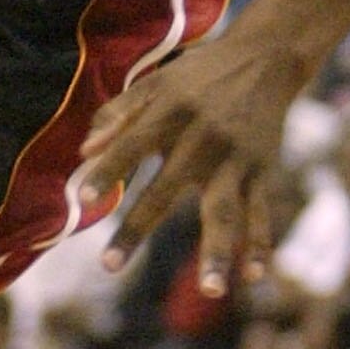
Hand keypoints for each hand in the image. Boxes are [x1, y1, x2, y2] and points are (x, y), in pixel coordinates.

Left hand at [81, 25, 306, 299]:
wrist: (266, 58)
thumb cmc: (198, 74)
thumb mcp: (155, 82)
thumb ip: (116, 115)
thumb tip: (83, 152)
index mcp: (170, 113)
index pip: (132, 145)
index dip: (109, 170)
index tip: (85, 198)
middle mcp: (203, 139)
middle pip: (167, 190)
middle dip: (138, 227)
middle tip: (109, 264)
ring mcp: (235, 159)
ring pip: (224, 211)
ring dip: (217, 252)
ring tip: (210, 290)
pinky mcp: (260, 171)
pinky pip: (260, 212)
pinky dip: (259, 245)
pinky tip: (252, 276)